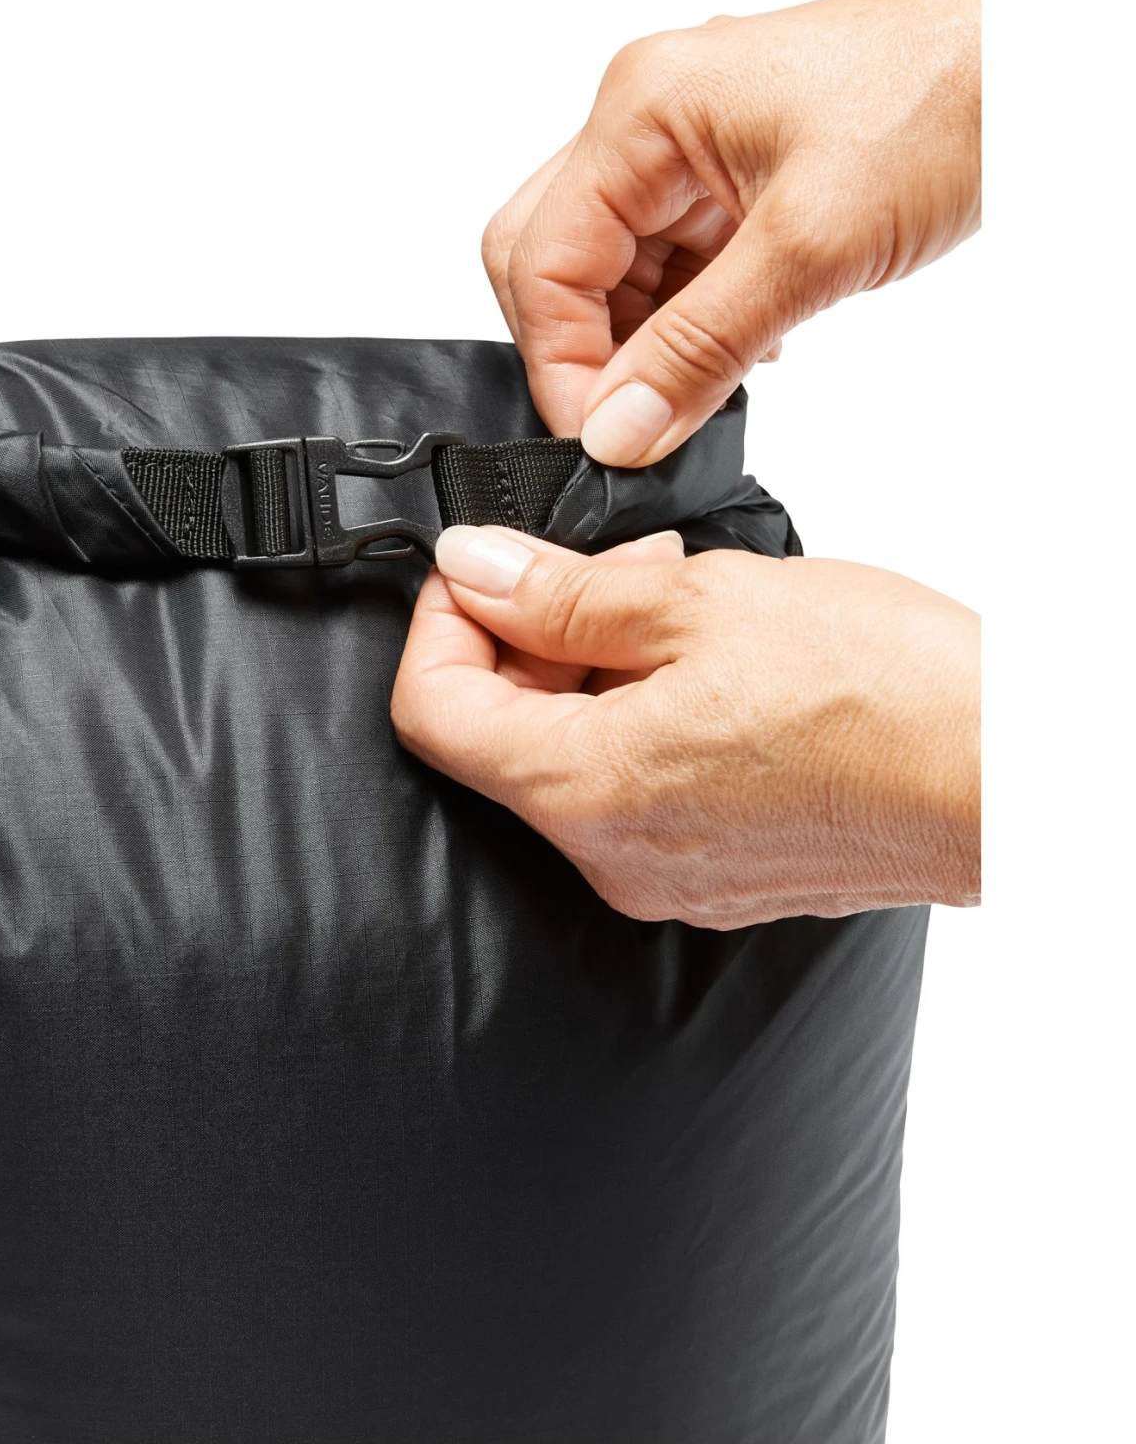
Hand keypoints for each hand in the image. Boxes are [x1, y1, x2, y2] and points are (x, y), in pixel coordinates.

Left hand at [391, 527, 979, 928]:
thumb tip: (477, 570)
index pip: (432, 714)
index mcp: (585, 793)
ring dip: (593, 671)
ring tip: (678, 603)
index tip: (481, 568)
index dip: (440, 624)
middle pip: (501, 739)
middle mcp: (612, 857)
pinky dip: (643, 720)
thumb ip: (564, 596)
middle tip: (610, 567)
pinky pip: (638, 792)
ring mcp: (667, 876)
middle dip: (530, 637)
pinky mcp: (720, 875)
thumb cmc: (887, 694)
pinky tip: (712, 667)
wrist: (1011, 777)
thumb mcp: (701, 604)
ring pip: (572, 761)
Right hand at [483, 0, 980, 465]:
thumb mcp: (813, 245)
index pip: (540, 263)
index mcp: (641, 112)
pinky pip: (668, 269)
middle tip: (633, 422)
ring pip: (609, 275)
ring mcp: (686, 151)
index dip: (560, 366)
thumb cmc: (954, 93)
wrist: (1050, 51)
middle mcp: (647, 124)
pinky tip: (742, 347)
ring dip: (641, 344)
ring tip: (707, 383)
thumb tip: (615, 433)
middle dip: (581, 353)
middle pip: (551, 263)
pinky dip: (686, 323)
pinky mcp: (728, 180)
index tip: (602, 442)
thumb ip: (698, 350)